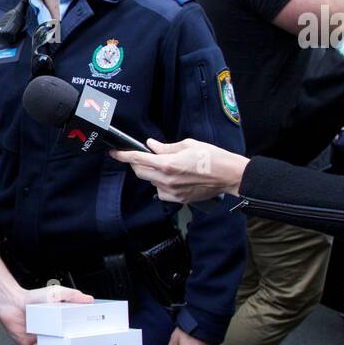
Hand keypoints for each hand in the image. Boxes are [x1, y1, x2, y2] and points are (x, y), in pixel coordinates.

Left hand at [0, 282, 93, 344]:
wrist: (13, 304)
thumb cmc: (33, 298)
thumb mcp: (56, 293)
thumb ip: (73, 295)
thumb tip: (89, 299)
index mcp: (61, 322)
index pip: (77, 332)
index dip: (87, 338)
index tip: (96, 341)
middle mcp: (54, 334)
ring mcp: (45, 342)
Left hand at [110, 138, 248, 202]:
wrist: (228, 175)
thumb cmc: (211, 157)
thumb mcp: (188, 145)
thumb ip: (165, 147)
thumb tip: (151, 146)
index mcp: (168, 164)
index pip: (138, 159)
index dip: (123, 156)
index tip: (115, 153)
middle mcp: (166, 180)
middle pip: (140, 172)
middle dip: (138, 163)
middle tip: (145, 156)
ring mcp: (171, 191)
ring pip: (150, 182)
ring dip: (152, 173)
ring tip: (168, 166)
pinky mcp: (178, 199)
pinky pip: (161, 191)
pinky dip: (161, 183)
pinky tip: (174, 178)